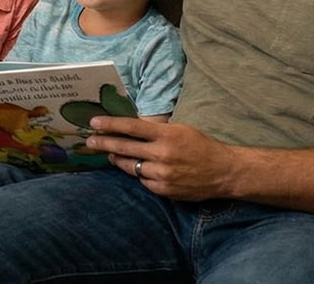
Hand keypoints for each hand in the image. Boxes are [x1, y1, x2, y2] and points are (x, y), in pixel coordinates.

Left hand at [85, 116, 239, 199]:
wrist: (224, 172)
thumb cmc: (201, 146)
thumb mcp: (180, 129)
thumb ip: (155, 130)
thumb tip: (129, 127)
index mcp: (166, 135)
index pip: (131, 127)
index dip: (110, 125)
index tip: (93, 123)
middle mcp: (162, 154)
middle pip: (124, 147)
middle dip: (103, 143)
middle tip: (90, 142)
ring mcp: (162, 174)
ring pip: (130, 166)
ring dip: (117, 160)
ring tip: (110, 154)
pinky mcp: (164, 190)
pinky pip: (142, 181)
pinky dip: (138, 174)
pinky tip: (135, 168)